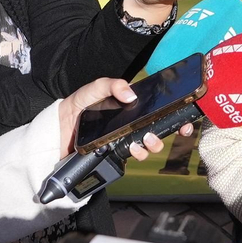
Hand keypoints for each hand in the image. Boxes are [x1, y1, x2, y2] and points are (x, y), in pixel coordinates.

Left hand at [56, 78, 196, 154]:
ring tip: (146, 139)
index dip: (174, 110)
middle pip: (159, 127)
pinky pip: (134, 156)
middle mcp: (131, 124)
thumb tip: (131, 95)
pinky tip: (133, 149)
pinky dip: (138, 153)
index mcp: (129, 107)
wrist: (56, 132)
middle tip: (172, 129)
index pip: (156, 107)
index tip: (185, 112)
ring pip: (150, 144)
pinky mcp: (116, 155)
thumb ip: (110, 86)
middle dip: (171, 129)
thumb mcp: (92, 90)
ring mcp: (125, 140)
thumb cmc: (76, 107)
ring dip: (154, 143)